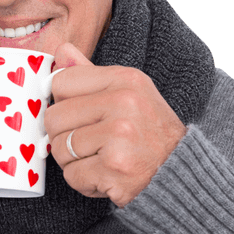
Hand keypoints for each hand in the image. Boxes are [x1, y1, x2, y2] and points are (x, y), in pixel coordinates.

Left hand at [44, 43, 186, 206]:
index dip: (62, 102)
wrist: (179, 171)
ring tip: (100, 159)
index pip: (61, 83)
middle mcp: (124, 103)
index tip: (77, 115)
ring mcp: (119, 137)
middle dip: (63, 136)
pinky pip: (72, 175)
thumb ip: (89, 74)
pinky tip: (105, 175)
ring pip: (59, 148)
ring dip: (73, 161)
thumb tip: (61, 51)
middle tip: (90, 143)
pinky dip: (84, 182)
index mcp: (125, 79)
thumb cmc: (148, 132)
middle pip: (54, 118)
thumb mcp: (127, 92)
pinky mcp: (114, 168)